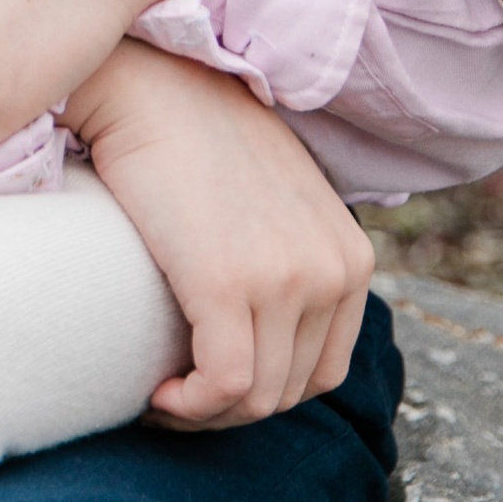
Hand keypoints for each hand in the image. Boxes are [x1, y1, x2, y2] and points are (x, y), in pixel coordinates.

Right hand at [63, 44, 374, 427]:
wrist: (151, 87)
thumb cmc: (196, 139)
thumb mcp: (275, 201)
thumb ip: (290, 255)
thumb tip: (264, 324)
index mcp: (351, 257)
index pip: (323, 371)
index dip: (264, 392)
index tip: (208, 383)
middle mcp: (332, 272)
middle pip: (289, 391)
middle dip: (230, 409)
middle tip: (175, 393)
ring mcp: (287, 279)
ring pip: (255, 399)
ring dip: (205, 414)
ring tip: (161, 393)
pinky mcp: (230, 284)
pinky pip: (223, 385)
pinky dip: (188, 405)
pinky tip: (155, 391)